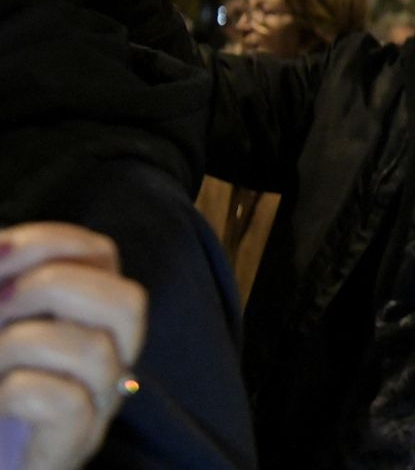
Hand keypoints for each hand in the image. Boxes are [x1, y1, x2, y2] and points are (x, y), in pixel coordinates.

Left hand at [0, 223, 147, 469]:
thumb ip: (2, 283)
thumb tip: (1, 246)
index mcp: (85, 315)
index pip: (101, 255)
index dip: (52, 241)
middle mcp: (106, 356)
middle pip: (128, 301)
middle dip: (55, 287)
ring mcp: (96, 405)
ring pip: (95, 351)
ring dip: (22, 344)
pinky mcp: (74, 445)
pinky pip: (68, 404)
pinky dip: (21, 391)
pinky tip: (0, 400)